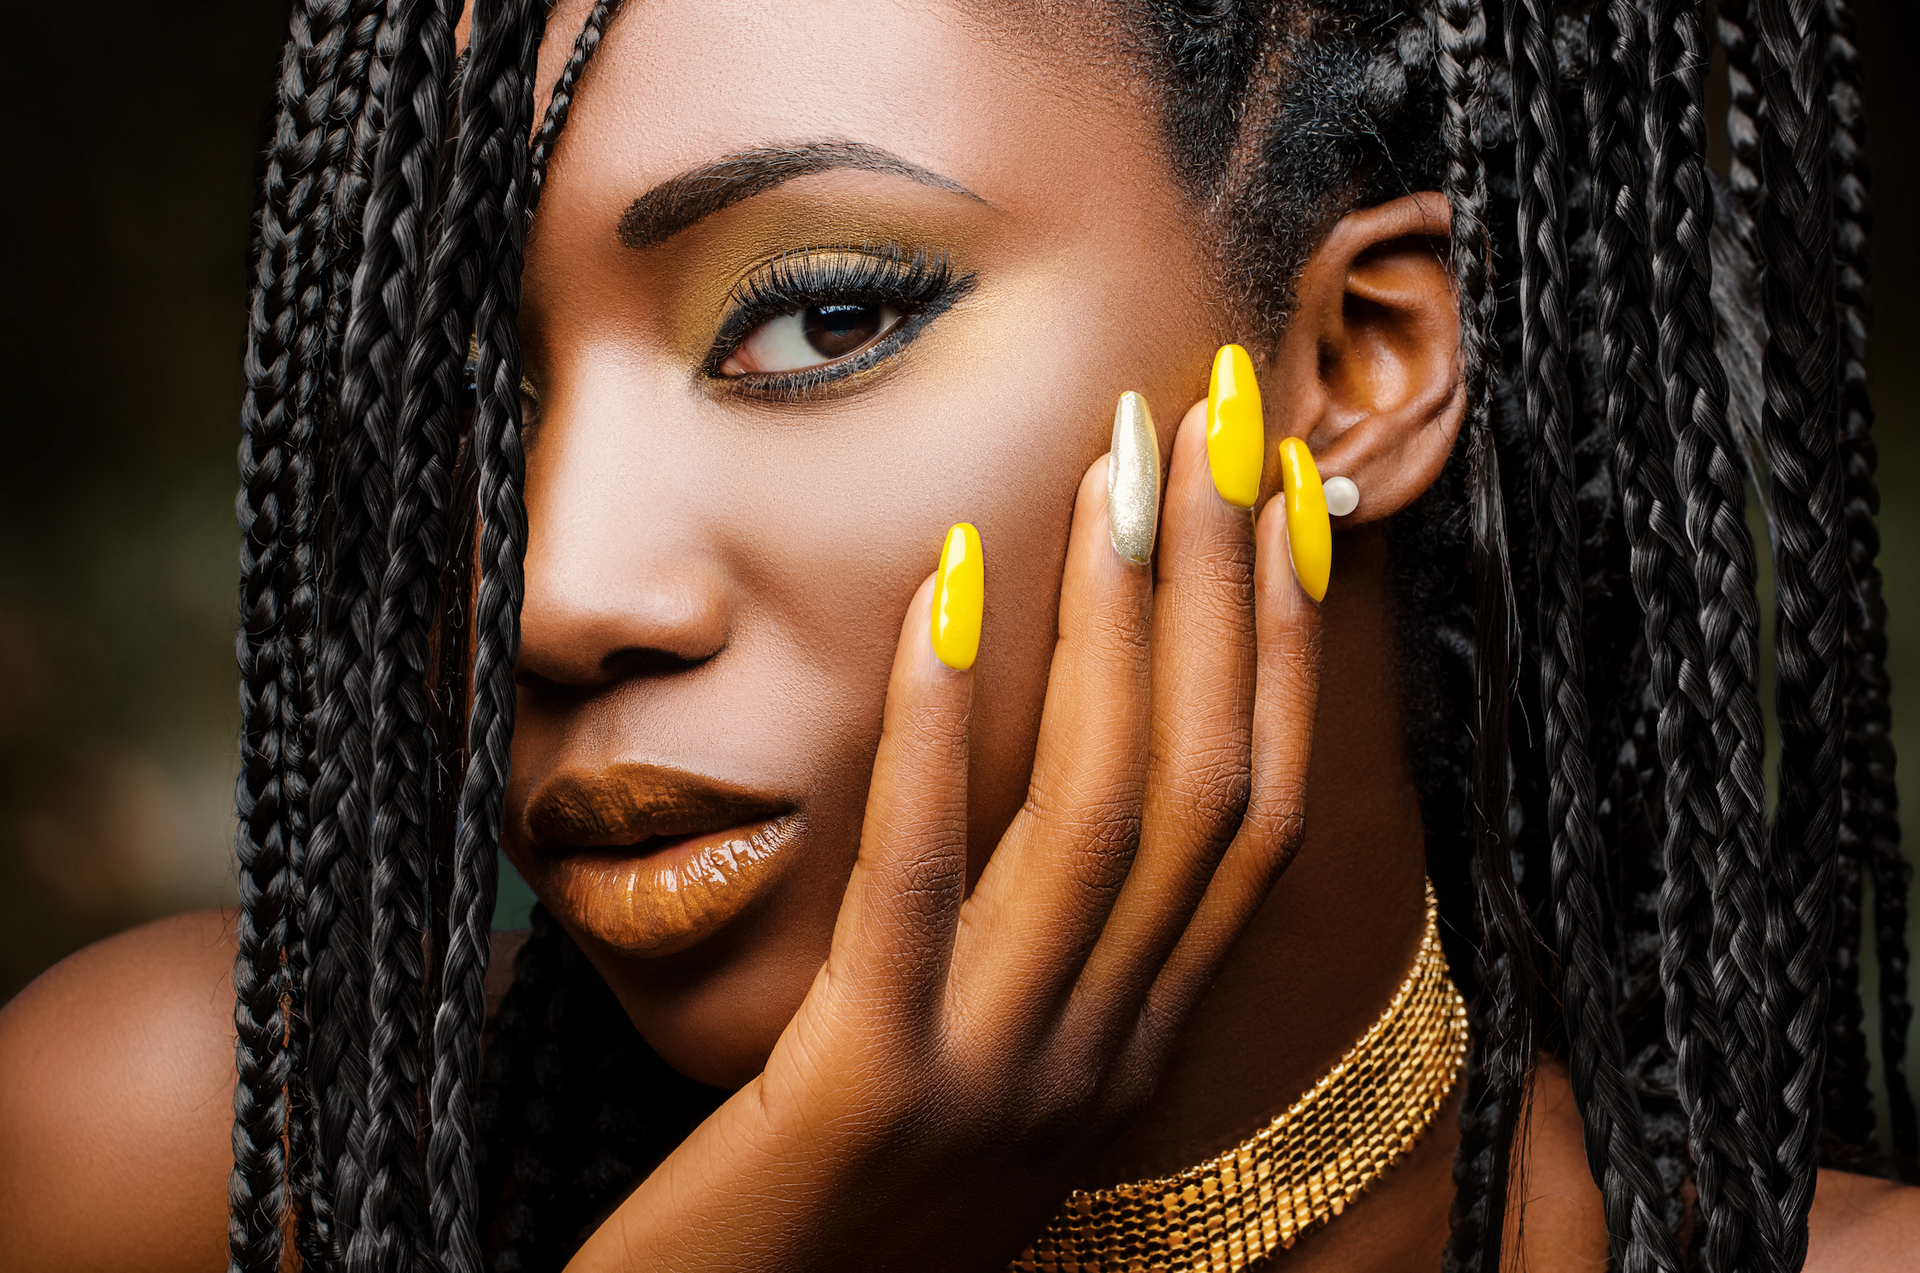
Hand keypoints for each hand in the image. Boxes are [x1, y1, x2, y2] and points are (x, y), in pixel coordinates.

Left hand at [567, 391, 1324, 1272]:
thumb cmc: (834, 1216)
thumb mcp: (979, 1081)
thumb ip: (1034, 962)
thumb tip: (1051, 785)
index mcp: (1135, 1052)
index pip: (1258, 825)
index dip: (1285, 654)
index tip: (1283, 501)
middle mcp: (1106, 1062)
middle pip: (1209, 791)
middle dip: (1226, 593)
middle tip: (1219, 421)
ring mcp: (1003, 1081)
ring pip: (1105, 821)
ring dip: (1120, 626)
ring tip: (1112, 469)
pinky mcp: (871, 1091)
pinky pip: (927, 880)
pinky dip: (944, 727)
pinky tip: (947, 594)